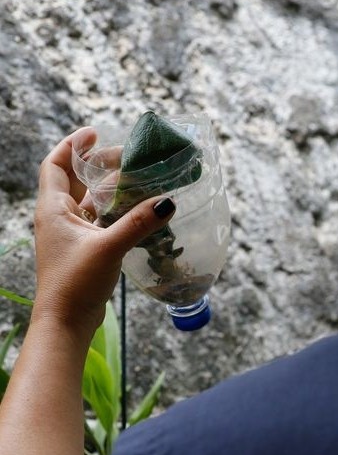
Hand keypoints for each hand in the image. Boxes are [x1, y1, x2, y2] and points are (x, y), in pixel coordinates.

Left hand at [31, 127, 175, 339]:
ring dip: (109, 188)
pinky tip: (136, 211)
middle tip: (127, 157)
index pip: (55, 165)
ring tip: (135, 178)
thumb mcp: (109, 247)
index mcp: (53, 209)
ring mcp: (71, 235)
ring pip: (89, 201)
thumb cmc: (76, 283)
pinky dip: (115, 211)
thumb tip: (167, 201)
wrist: (66, 322)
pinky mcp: (84, 249)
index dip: (72, 145)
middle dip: (99, 165)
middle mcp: (59, 218)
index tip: (94, 132)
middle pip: (76, 180)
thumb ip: (138, 223)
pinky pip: (99, 220)